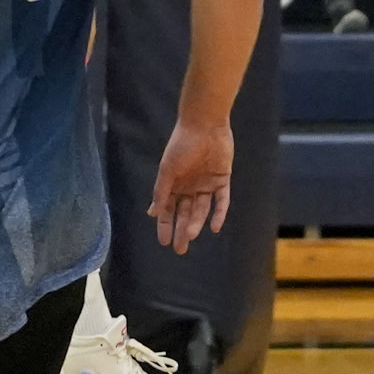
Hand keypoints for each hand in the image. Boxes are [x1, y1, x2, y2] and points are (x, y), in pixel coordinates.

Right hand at [149, 117, 232, 251]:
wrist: (204, 124)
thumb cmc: (182, 144)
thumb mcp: (167, 169)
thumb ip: (161, 191)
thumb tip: (152, 213)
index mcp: (174, 183)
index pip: (168, 209)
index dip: (165, 225)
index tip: (164, 242)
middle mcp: (190, 186)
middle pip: (185, 213)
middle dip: (182, 230)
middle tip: (180, 249)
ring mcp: (206, 183)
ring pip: (201, 209)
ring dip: (196, 222)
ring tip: (191, 235)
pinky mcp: (222, 179)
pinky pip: (221, 200)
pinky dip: (219, 213)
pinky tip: (215, 227)